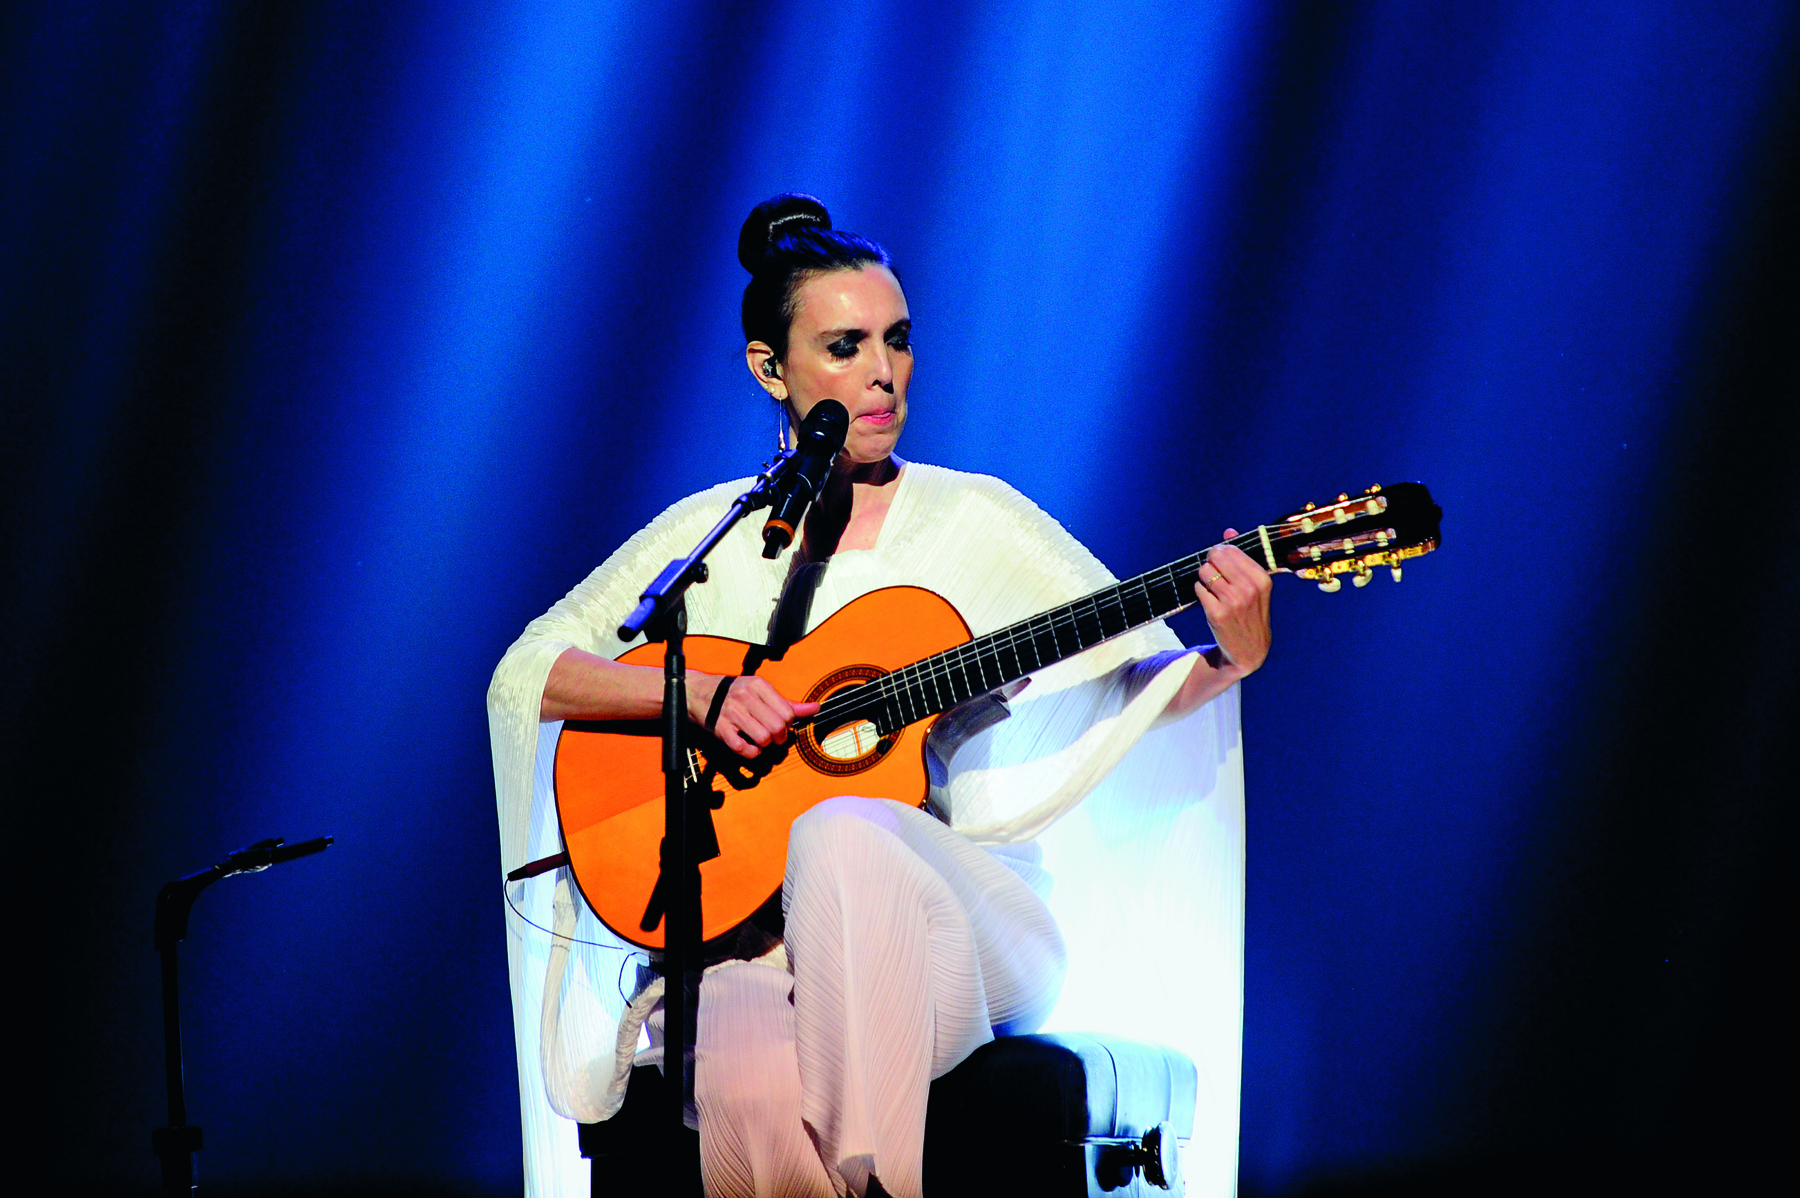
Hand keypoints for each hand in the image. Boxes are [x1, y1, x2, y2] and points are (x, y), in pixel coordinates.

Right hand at [688, 673, 820, 758]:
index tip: (782, 726)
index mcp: (758, 685)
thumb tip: (815, 708)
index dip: (788, 725)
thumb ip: (787, 703)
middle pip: (777, 727)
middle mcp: (745, 697)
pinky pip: (743, 748)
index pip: (787, 712)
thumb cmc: (732, 693)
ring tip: (760, 740)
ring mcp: (732, 713)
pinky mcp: (720, 728)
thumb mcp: (759, 691)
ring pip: (763, 738)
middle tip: (773, 737)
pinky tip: (749, 747)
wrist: (697, 692)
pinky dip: (751, 752)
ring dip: (765, 745)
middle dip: (779, 737)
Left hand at [1195, 528, 1272, 675]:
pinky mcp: (1216, 613)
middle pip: (1215, 557)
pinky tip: (1210, 600)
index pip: (1231, 550)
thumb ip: (1241, 557)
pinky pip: (1198, 589)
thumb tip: (1228, 531)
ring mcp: (1232, 601)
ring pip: (1204, 572)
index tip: (1222, 562)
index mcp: (1261, 579)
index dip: (1221, 553)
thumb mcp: (1254, 585)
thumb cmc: (1251, 613)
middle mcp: (1249, 588)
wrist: (1249, 650)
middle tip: (1214, 574)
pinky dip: (1200, 592)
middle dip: (1210, 563)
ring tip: (1213, 589)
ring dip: (1204, 578)